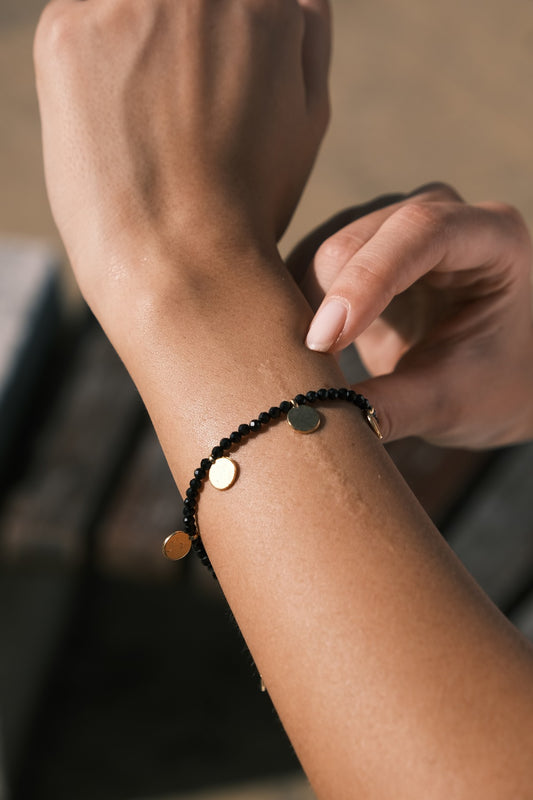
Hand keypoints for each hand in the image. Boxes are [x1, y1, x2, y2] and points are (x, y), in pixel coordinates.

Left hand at [34, 0, 329, 312]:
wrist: (183, 263)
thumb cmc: (250, 205)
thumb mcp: (309, 117)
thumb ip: (306, 37)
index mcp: (268, 0)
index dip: (214, 47)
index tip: (204, 86)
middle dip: (173, 40)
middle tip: (172, 107)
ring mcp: (130, 1)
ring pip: (126, 7)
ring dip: (131, 47)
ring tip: (143, 120)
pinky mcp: (68, 30)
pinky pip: (78, 27)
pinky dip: (88, 68)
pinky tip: (109, 123)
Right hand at [289, 183, 532, 447]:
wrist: (496, 376)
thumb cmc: (494, 384)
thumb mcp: (451, 402)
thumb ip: (392, 407)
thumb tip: (310, 414)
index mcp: (491, 238)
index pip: (421, 231)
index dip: (367, 280)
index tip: (325, 341)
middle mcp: (441, 214)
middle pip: (358, 241)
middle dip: (322, 305)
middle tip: (300, 372)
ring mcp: (395, 227)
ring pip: (322, 253)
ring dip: (300, 308)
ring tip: (300, 365)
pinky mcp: (361, 250)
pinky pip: (309, 268)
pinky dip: (294, 307)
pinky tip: (298, 347)